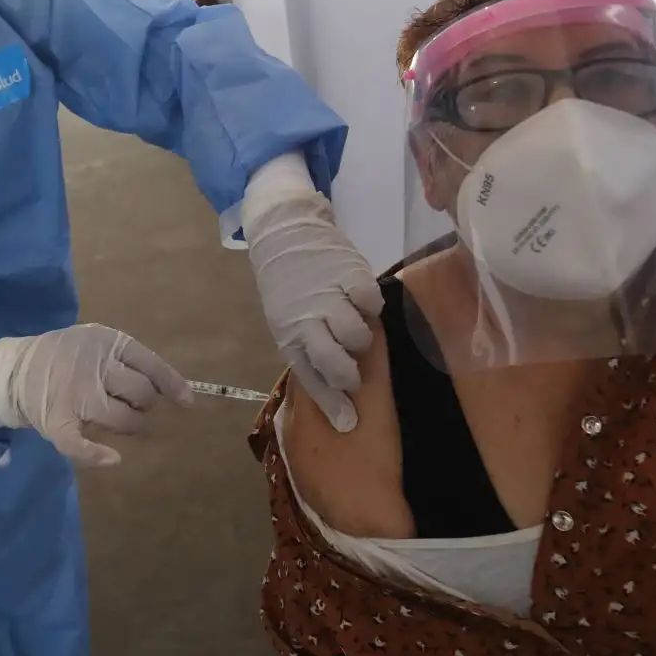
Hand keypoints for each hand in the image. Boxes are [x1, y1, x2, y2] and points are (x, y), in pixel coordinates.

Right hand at [0, 324, 191, 466]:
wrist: (17, 369)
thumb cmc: (68, 356)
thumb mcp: (99, 343)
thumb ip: (135, 361)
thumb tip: (184, 394)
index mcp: (106, 342)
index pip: (150, 364)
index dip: (171, 384)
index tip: (186, 402)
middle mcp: (92, 366)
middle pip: (141, 394)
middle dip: (144, 404)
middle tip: (131, 404)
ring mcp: (74, 395)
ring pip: (121, 419)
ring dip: (130, 425)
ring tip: (120, 419)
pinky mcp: (56, 421)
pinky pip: (80, 445)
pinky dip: (97, 456)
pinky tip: (112, 458)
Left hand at [242, 156, 383, 432]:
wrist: (284, 233)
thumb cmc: (289, 285)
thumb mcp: (288, 319)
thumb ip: (308, 347)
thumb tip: (333, 385)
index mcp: (290, 334)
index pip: (310, 376)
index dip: (330, 402)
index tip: (348, 423)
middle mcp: (308, 320)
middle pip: (334, 361)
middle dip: (348, 375)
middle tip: (357, 374)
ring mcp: (329, 297)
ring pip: (356, 335)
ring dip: (362, 338)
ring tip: (359, 330)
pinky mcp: (349, 274)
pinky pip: (370, 301)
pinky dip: (371, 305)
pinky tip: (365, 301)